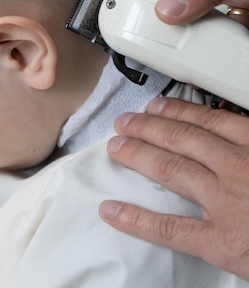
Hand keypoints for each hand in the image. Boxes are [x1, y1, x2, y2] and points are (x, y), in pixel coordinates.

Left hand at [99, 97, 248, 279]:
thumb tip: (238, 126)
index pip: (207, 121)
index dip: (175, 111)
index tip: (155, 107)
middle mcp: (237, 168)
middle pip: (181, 139)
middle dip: (146, 128)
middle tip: (124, 123)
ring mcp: (226, 203)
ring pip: (170, 170)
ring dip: (137, 155)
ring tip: (115, 148)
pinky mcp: (221, 242)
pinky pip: (170, 228)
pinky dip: (136, 219)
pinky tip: (113, 211)